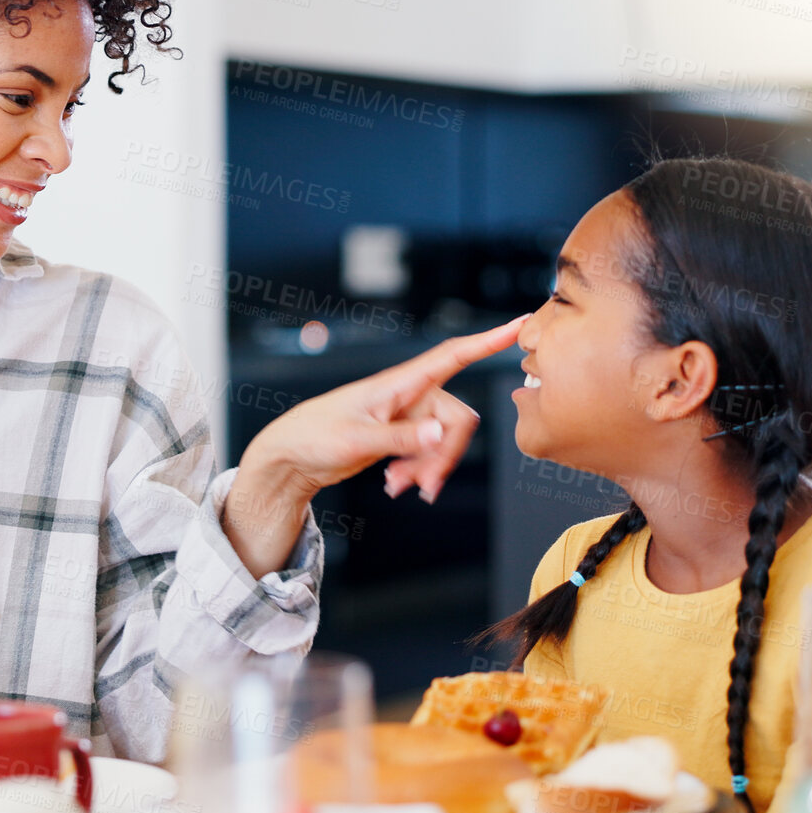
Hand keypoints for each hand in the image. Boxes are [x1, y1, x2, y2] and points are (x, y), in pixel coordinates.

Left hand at [225, 314, 527, 577]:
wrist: (291, 456)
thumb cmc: (315, 436)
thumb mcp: (357, 440)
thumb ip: (401, 438)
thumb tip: (441, 435)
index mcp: (399, 384)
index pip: (452, 355)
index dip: (487, 340)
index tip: (520, 324)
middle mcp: (409, 395)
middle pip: (457, 420)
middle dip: (446, 455)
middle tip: (423, 487)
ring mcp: (406, 416)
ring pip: (444, 442)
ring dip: (429, 469)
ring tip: (400, 488)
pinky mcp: (401, 436)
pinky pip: (429, 453)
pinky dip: (418, 472)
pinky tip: (396, 486)